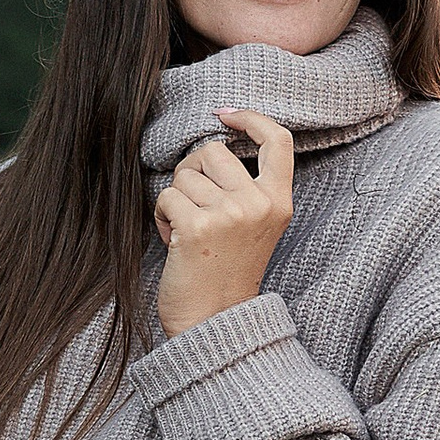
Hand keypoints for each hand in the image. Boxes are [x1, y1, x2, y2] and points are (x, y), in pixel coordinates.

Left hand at [153, 110, 292, 336]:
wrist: (215, 323)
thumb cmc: (227, 273)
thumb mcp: (255, 226)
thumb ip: (246, 187)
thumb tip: (214, 142)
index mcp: (278, 203)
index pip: (278, 141)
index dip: (251, 118)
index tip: (225, 116)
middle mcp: (258, 205)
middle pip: (213, 150)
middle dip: (193, 172)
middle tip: (194, 207)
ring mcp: (229, 215)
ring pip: (184, 175)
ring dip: (176, 200)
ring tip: (188, 233)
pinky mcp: (197, 227)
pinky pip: (166, 196)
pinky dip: (162, 216)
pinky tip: (175, 241)